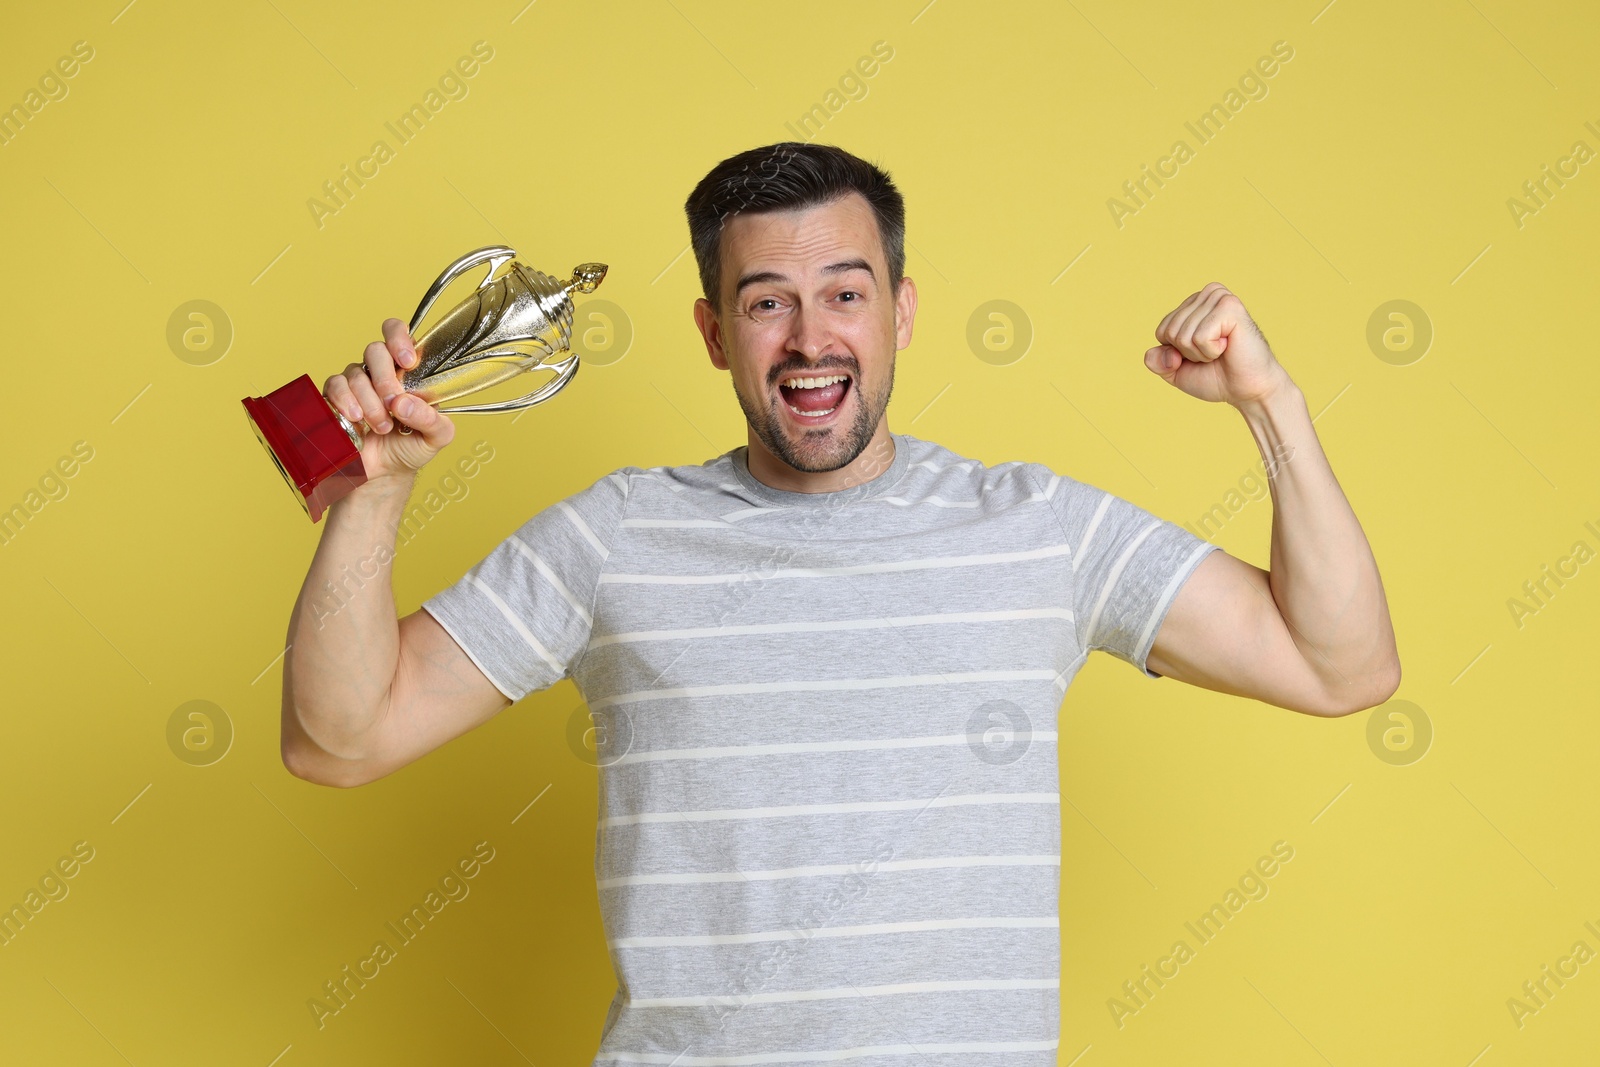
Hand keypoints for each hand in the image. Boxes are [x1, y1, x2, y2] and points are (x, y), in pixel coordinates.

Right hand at [323, 318, 454, 484]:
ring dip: (369, 401)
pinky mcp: (335, 399)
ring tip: (381, 426)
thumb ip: (432, 419)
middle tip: (393, 405)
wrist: (385, 475)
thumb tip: (405, 402)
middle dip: (385, 379)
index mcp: (407, 371)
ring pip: (355, 373)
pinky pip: (334, 386)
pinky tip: (356, 420)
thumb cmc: (411, 449)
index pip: (397, 333)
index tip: (407, 362)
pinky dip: (346, 402)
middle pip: (375, 350)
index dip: (399, 338)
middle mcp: (379, 371)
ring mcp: (356, 384)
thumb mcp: (437, 436)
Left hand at [1144, 283, 1291, 407]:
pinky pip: (1199, 337)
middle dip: (1188, 353)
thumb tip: (1156, 351)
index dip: (1177, 353)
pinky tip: (1228, 346)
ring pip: (1182, 334)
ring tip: (1222, 350)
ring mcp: (1219, 297)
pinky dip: (1210, 350)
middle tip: (1214, 354)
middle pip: (1170, 331)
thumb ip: (1156, 360)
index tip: (1201, 355)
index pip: (1162, 330)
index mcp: (1193, 304)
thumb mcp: (1176, 371)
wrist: (1247, 390)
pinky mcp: (1230, 306)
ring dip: (1200, 353)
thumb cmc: (1216, 377)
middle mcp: (1206, 295)